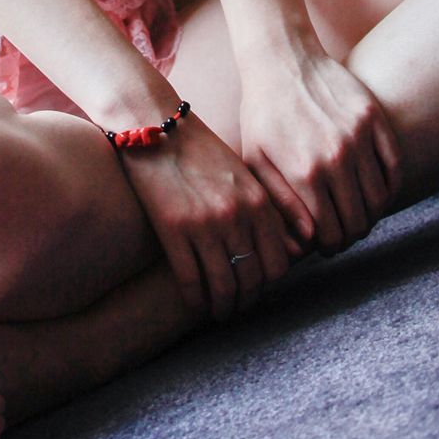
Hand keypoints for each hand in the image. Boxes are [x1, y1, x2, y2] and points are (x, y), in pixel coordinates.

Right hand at [113, 109, 300, 324]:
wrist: (155, 126)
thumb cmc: (199, 149)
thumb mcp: (242, 173)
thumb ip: (262, 208)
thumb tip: (282, 248)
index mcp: (258, 201)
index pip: (277, 262)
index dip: (269, 283)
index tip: (259, 288)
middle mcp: (236, 216)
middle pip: (252, 279)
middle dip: (247, 300)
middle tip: (239, 307)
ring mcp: (205, 225)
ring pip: (223, 286)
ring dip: (223, 307)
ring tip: (219, 311)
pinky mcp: (173, 231)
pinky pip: (190, 281)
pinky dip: (196, 299)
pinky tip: (195, 302)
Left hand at [237, 45, 403, 257]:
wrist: (282, 60)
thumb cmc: (262, 113)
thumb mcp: (256, 160)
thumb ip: (282, 204)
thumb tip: (309, 240)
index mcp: (304, 172)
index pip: (331, 232)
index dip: (330, 246)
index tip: (327, 245)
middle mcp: (336, 157)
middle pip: (359, 221)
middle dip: (350, 235)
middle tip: (343, 234)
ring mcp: (359, 137)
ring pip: (380, 198)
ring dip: (371, 214)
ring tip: (357, 214)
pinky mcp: (373, 118)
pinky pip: (394, 167)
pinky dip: (389, 186)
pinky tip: (375, 191)